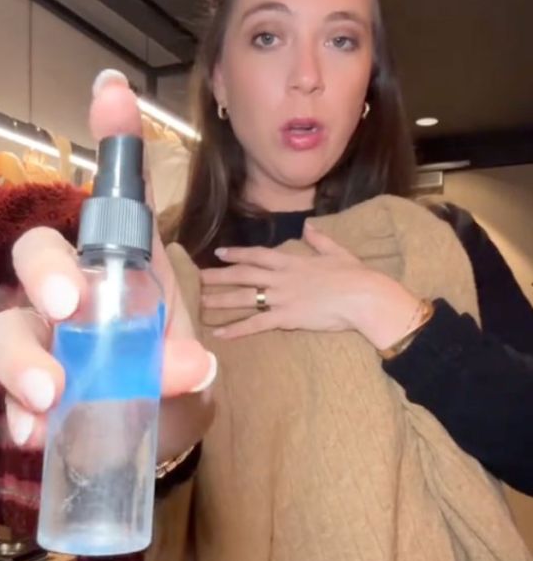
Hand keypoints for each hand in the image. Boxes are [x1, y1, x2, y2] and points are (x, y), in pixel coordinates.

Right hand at [0, 73, 214, 449]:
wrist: (156, 430)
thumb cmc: (170, 375)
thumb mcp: (189, 366)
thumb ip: (189, 364)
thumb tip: (189, 366)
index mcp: (123, 267)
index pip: (119, 199)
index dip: (115, 141)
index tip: (115, 92)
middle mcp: (75, 292)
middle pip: (37, 255)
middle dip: (46, 273)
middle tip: (68, 305)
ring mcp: (46, 338)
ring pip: (7, 325)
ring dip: (23, 358)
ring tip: (50, 396)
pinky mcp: (31, 387)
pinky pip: (10, 391)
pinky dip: (21, 412)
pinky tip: (37, 432)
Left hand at [200, 221, 420, 348]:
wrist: (363, 297)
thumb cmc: (355, 275)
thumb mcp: (337, 252)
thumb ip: (320, 240)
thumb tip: (309, 227)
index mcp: (292, 261)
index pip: (257, 255)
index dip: (237, 253)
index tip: (219, 253)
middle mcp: (281, 278)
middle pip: (243, 275)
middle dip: (218, 276)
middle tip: (196, 278)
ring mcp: (281, 298)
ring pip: (244, 298)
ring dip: (220, 300)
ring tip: (199, 304)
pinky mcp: (286, 318)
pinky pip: (255, 324)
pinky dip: (236, 330)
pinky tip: (219, 334)